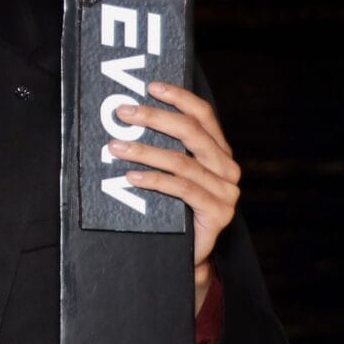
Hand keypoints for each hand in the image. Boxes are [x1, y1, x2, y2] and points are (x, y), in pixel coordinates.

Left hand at [106, 79, 240, 289]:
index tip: (150, 86)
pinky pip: (182, 190)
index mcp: (219, 152)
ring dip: (145, 151)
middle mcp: (227, 168)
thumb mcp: (170, 174)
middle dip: (154, 118)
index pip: (203, 115)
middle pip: (192, 133)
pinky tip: (131, 177)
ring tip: (116, 146)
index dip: (179, 97)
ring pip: (182, 162)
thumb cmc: (173, 210)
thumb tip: (130, 119)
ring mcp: (226, 192)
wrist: (187, 256)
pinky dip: (154, 180)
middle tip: (123, 113)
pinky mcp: (218, 213)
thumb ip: (164, 149)